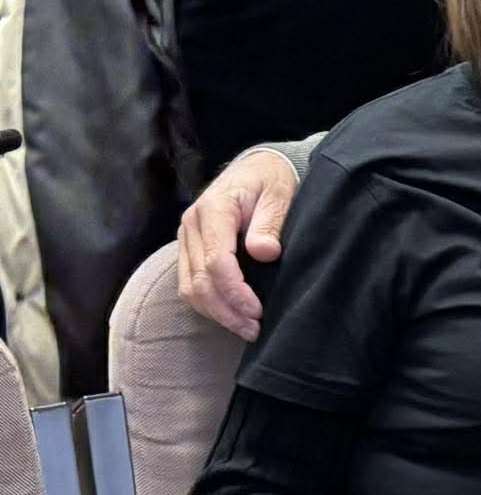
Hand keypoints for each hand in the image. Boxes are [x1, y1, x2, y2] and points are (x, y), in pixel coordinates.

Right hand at [176, 149, 298, 340]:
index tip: (257, 309)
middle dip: (226, 310)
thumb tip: (263, 252)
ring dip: (215, 312)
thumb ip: (269, 222)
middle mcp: (192, 224)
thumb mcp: (279, 193)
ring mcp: (187, 237)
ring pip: (189, 286)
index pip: (216, 261)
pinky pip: (189, 282)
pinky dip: (208, 303)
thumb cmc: (271, 179)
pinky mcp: (190, 247)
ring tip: (246, 328)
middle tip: (254, 328)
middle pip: (198, 280)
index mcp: (213, 209)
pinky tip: (231, 314)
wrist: (257, 166)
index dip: (235, 291)